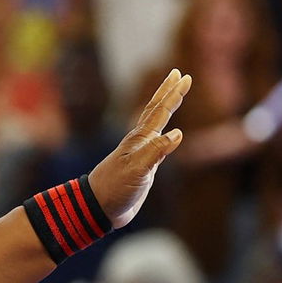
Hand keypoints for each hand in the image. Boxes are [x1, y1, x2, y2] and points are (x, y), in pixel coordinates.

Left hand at [86, 69, 188, 227]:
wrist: (97, 208)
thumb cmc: (114, 188)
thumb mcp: (137, 170)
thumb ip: (156, 151)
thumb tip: (178, 133)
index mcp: (140, 140)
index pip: (160, 111)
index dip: (173, 94)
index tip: (184, 76)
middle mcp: (140, 142)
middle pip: (156, 111)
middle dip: (168, 92)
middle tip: (179, 75)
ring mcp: (140, 154)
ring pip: (155, 125)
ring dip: (165, 109)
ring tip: (173, 97)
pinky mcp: (141, 167)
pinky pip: (157, 143)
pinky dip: (165, 133)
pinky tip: (168, 135)